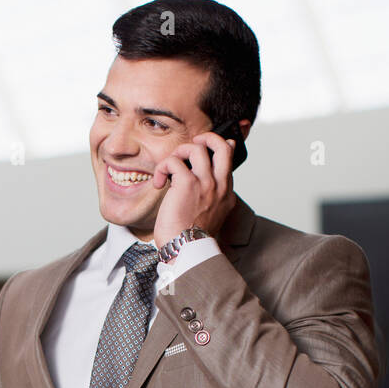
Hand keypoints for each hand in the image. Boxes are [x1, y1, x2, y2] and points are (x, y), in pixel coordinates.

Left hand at [152, 132, 236, 246]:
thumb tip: (204, 184)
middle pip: (221, 145)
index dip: (218, 147)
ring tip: (169, 169)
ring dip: (178, 152)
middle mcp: (219, 186)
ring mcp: (205, 183)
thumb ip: (209, 199)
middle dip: (206, 137)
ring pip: (196, 147)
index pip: (228, 159)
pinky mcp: (187, 184)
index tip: (206, 146)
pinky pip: (174, 161)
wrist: (187, 251)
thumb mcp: (208, 216)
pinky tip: (159, 183)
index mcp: (225, 194)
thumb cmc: (191, 239)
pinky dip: (163, 168)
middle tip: (191, 144)